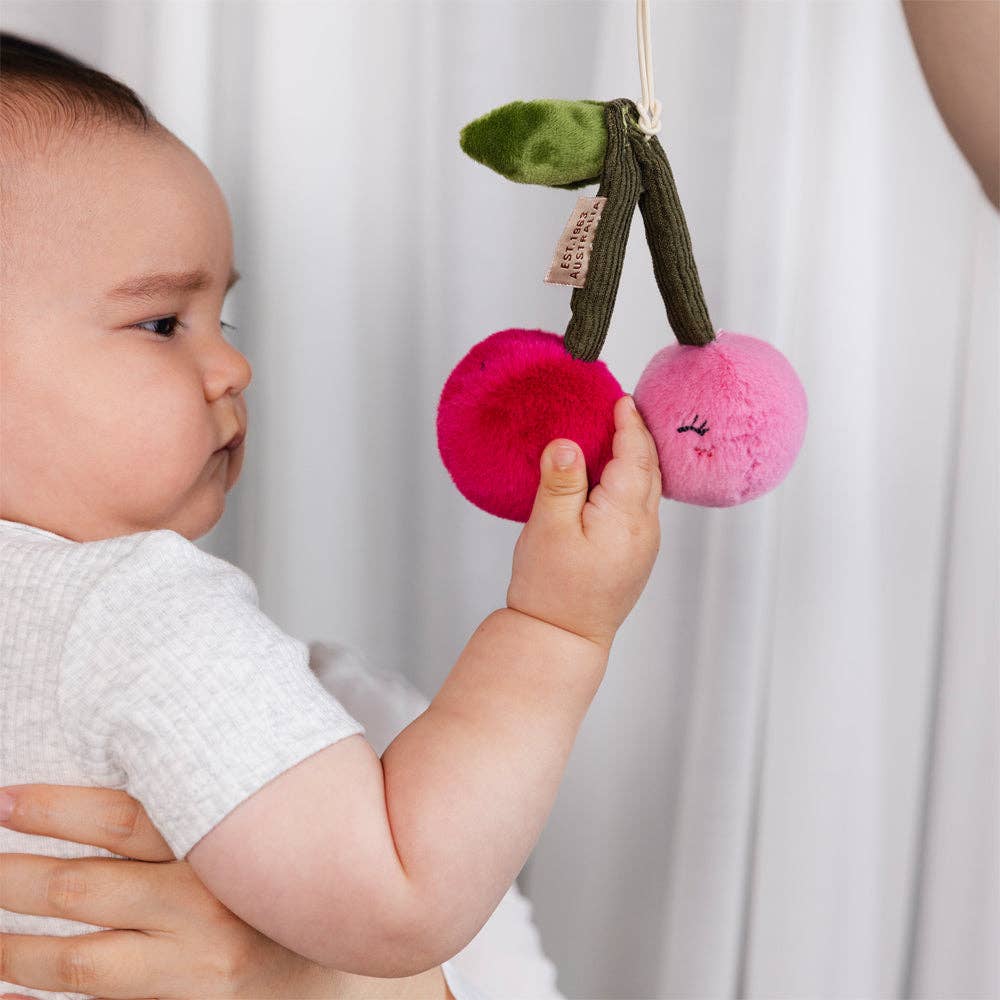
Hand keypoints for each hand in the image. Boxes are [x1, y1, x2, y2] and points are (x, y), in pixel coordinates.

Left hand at [0, 784, 452, 998]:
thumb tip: (145, 748)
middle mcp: (206, 904)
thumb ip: (215, 792)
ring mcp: (194, 966)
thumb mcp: (265, 820)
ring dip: (12, 945)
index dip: (55, 808)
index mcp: (223, 843)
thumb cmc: (295, 870)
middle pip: (85, 888)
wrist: (353, 947)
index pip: (123, 819)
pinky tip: (4, 994)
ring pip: (79, 958)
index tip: (5, 799)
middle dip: (14, 875)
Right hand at [506, 393, 661, 648]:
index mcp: (625, 516)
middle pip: (649, 469)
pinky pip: (640, 507)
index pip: (635, 456)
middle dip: (638, 436)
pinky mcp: (635, 557)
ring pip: (648, 488)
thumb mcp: (547, 528)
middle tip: (622, 410)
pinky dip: (631, 482)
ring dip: (637, 459)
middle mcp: (644, 529)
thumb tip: (568, 443)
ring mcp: (643, 545)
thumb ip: (561, 482)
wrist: (561, 639)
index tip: (622, 400)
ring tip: (619, 436)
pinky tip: (612, 478)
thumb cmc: (551, 589)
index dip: (629, 425)